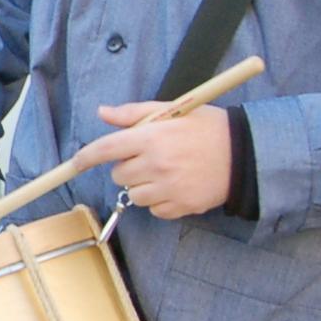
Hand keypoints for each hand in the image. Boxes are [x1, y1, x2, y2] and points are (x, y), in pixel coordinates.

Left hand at [69, 103, 232, 219]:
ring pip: (134, 195)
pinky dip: (159, 201)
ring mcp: (169, 187)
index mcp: (152, 137)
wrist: (245, 154)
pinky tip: (176, 186)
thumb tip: (103, 113)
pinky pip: (154, 210)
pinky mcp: (181, 205)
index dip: (85, 157)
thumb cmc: (208, 127)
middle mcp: (157, 164)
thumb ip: (134, 113)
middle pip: (118, 174)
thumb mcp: (173, 110)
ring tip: (165, 172)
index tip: (75, 163)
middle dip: (128, 166)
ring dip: (142, 186)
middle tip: (149, 157)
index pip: (106, 149)